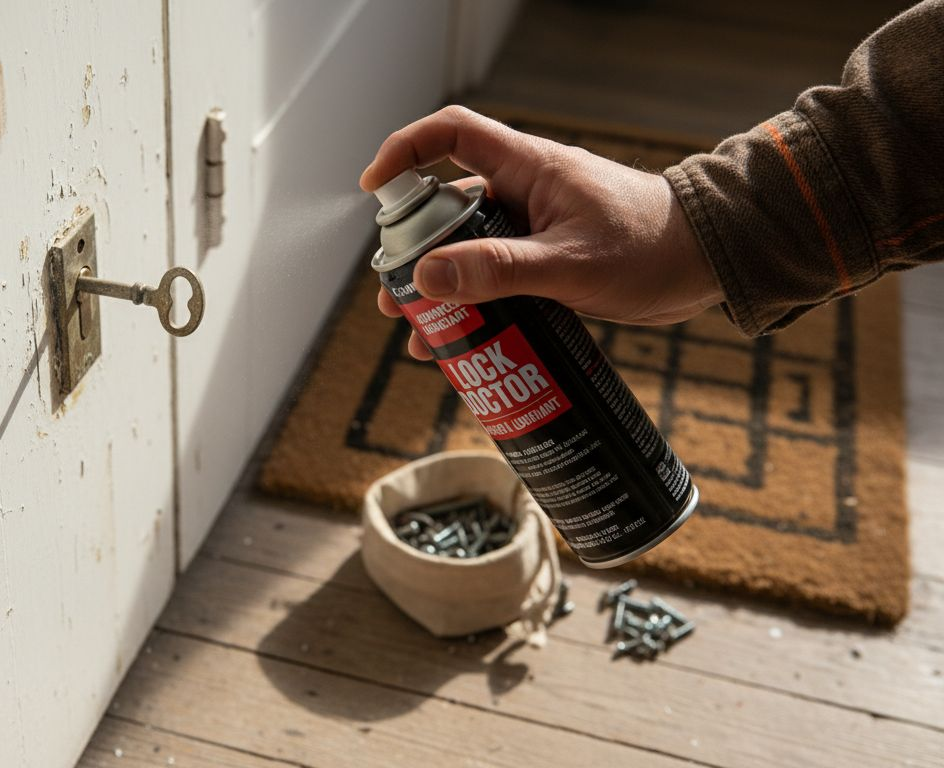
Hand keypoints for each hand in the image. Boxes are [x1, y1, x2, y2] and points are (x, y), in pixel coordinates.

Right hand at [361, 106, 721, 359]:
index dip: (405, 151)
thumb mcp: (568, 263)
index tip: (372, 188)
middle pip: (446, 208)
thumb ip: (498, 270)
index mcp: (528, 169)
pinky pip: (496, 277)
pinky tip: (466, 344)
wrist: (711, 263)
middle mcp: (525, 193)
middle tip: (393, 296)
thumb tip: (426, 278)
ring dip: (441, 291)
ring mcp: (535, 228)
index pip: (451, 135)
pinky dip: (476, 307)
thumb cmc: (652, 247)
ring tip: (423, 335)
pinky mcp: (549, 260)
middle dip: (412, 252)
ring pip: (468, 251)